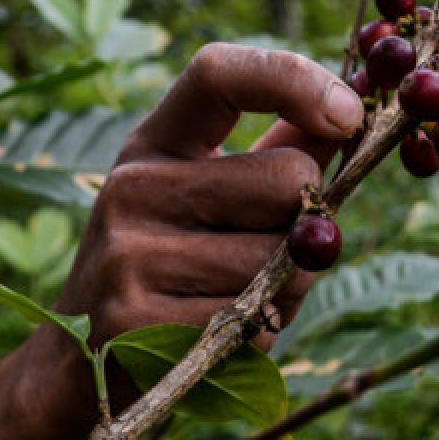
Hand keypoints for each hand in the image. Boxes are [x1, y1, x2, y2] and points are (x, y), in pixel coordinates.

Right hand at [56, 42, 363, 355]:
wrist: (81, 365)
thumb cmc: (169, 268)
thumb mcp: (203, 197)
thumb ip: (276, 154)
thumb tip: (357, 114)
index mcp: (153, 145)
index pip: (218, 74)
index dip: (294, 79)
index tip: (348, 115)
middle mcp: (132, 187)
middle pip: (287, 180)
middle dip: (306, 226)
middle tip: (273, 257)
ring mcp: (127, 254)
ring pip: (279, 262)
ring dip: (286, 292)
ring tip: (237, 304)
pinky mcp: (136, 322)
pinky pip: (252, 324)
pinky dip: (257, 339)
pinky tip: (215, 340)